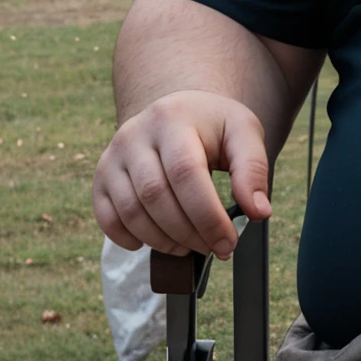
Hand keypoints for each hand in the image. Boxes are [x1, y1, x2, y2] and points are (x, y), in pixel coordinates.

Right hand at [94, 91, 271, 259]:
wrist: (177, 112)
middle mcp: (134, 134)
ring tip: (191, 246)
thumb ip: (253, 170)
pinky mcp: (101, 176)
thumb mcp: (244, 133)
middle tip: (214, 248)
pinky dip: (129, 239)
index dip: (207, 215)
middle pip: (156, 195)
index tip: (229, 242)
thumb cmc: (214, 126)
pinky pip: (106, 217)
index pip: (186, 173)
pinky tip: (158, 242)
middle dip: (188, 232)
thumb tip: (259, 212)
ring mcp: (113, 156)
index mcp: (173, 119)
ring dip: (163, 240)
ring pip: (131, 211)